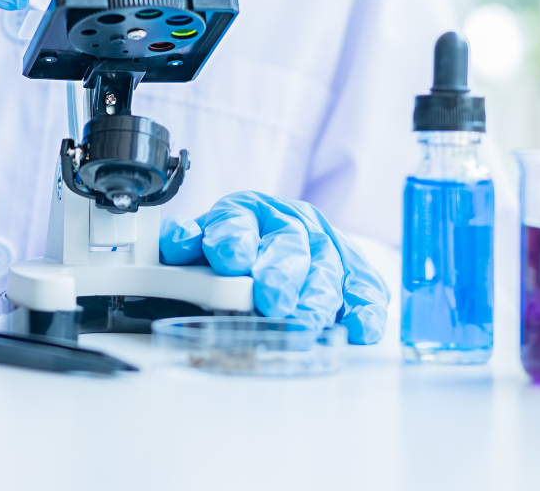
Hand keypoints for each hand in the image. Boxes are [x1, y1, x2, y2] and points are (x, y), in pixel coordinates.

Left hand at [159, 191, 388, 343]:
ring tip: (305, 323)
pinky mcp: (354, 269)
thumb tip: (175, 243)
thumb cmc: (238, 246)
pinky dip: (364, 308)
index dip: (232, 238)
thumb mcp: (203, 240)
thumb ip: (188, 242)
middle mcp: (290, 223)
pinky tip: (359, 327)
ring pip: (326, 267)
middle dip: (280, 272)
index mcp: (247, 212)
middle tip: (271, 299)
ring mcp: (325, 245)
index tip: (227, 259)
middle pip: (289, 244)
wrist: (282, 235)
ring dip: (317, 297)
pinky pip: (364, 286)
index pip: (237, 220)